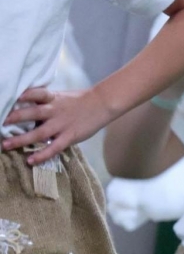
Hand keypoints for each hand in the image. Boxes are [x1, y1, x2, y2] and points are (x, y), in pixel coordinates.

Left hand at [2, 87, 117, 163]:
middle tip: (0, 122)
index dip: (22, 95)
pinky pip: (54, 147)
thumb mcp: (61, 97)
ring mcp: (62, 124)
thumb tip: (25, 106)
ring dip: (21, 139)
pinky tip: (31, 160)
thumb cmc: (80, 100)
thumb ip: (45, 102)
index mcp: (53, 98)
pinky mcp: (70, 136)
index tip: (8, 98)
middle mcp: (55, 111)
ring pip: (39, 133)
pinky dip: (42, 154)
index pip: (35, 93)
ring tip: (6, 145)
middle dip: (15, 118)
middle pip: (32, 114)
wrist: (103, 103)